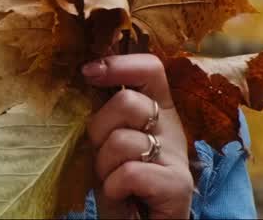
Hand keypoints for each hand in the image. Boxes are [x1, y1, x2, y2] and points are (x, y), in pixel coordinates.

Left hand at [83, 54, 193, 218]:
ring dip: (104, 166)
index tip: (87, 73)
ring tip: (112, 180)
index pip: (150, 69)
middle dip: (99, 130)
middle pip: (128, 103)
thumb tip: (84, 74)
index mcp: (157, 110)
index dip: (118, 65)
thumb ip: (104, 112)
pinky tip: (121, 195)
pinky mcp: (178, 186)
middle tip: (100, 154)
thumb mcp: (106, 141)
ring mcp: (178, 157)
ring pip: (123, 141)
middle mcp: (171, 128)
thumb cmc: (119, 182)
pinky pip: (131, 173)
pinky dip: (115, 187)